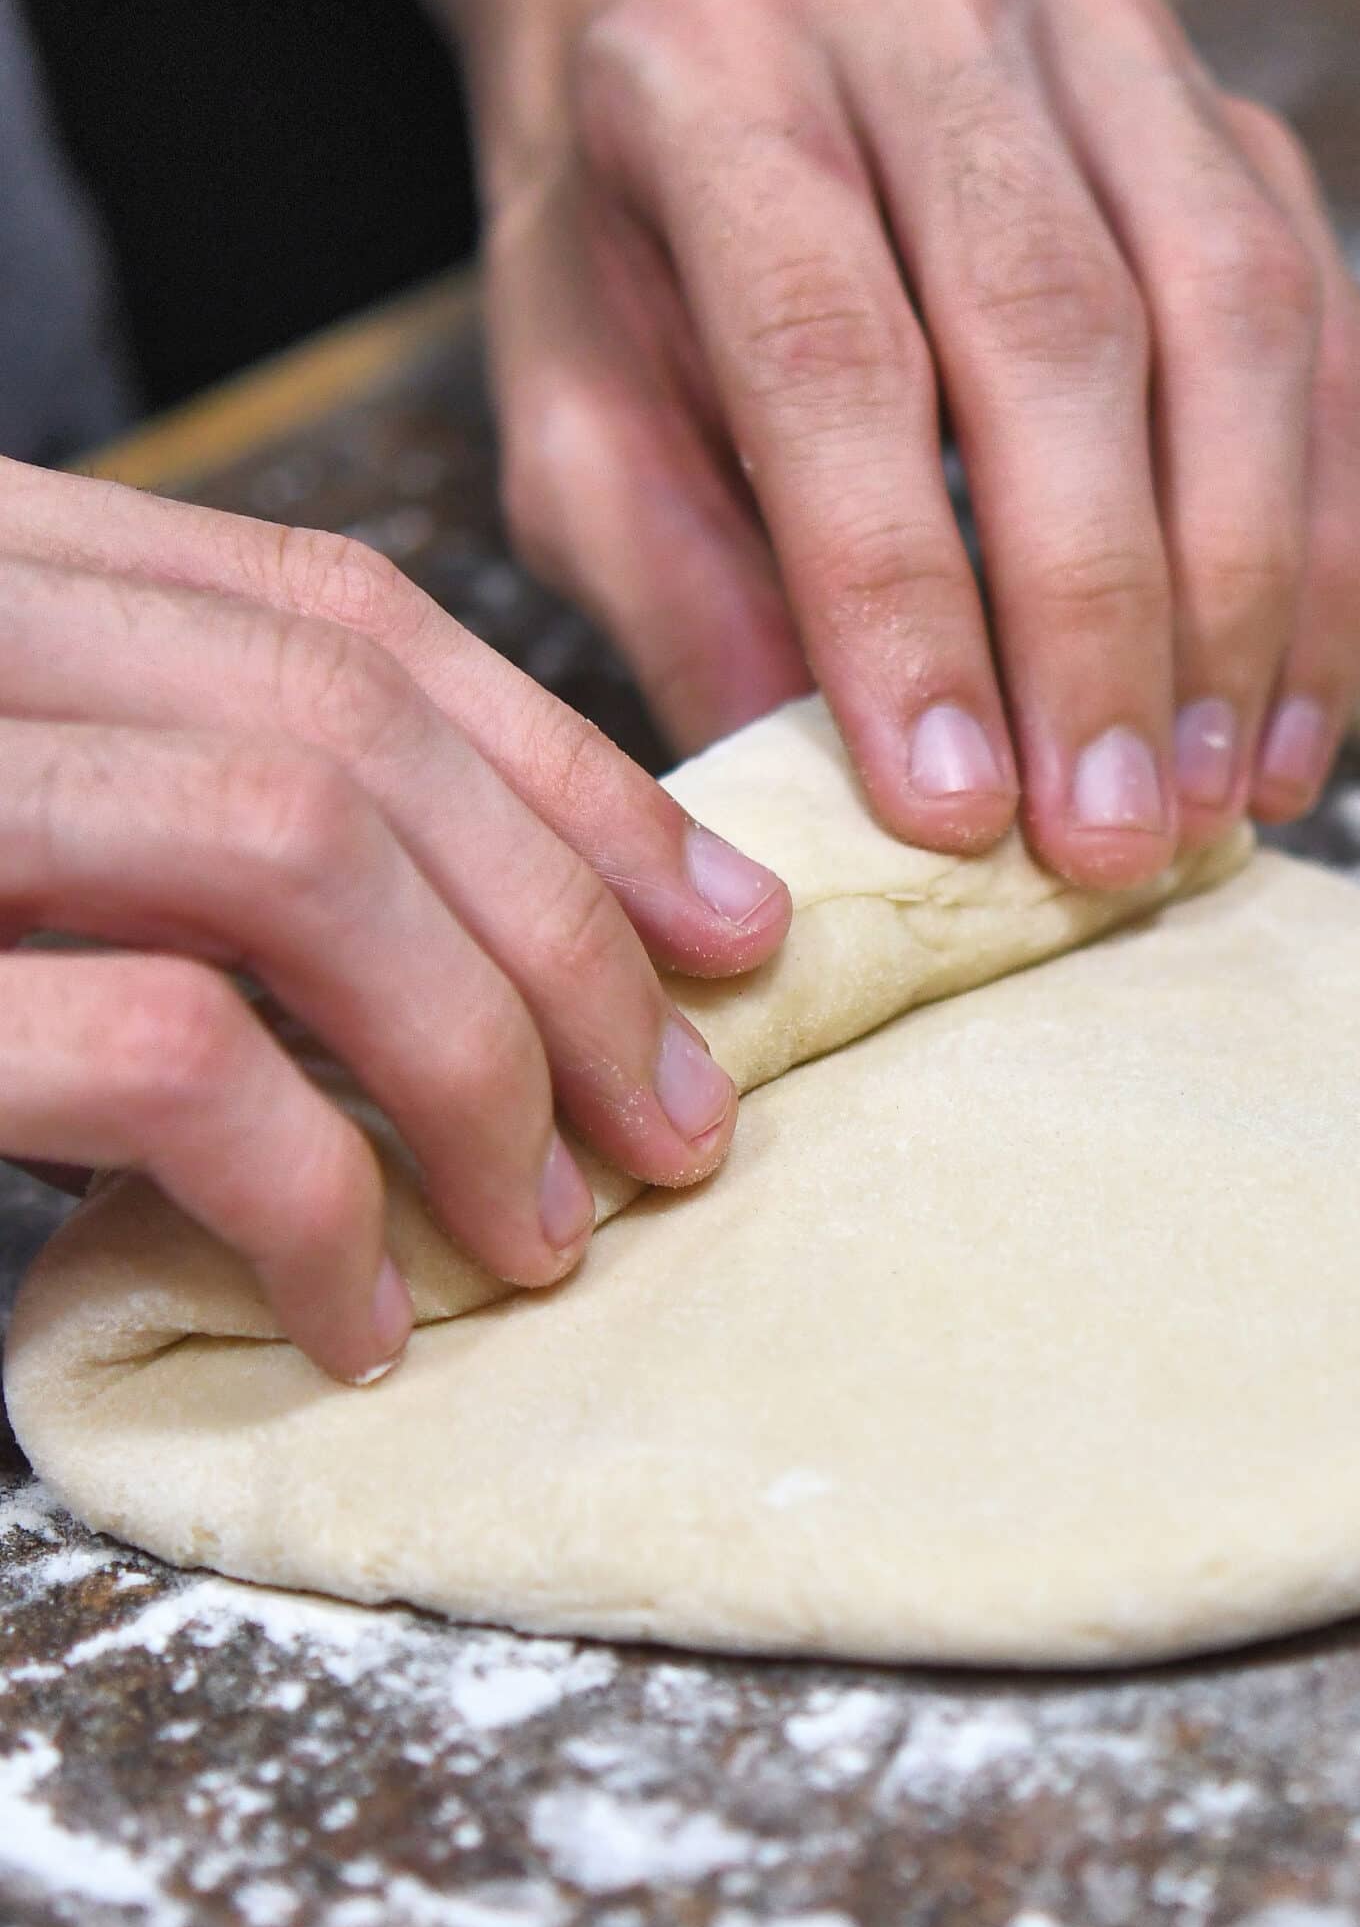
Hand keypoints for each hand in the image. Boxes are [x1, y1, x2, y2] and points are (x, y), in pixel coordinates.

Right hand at [0, 461, 789, 1382]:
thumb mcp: (8, 821)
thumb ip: (162, 812)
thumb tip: (451, 936)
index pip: (335, 613)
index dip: (564, 773)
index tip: (721, 919)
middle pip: (356, 723)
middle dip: (571, 935)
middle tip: (684, 1117)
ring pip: (305, 848)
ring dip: (480, 1065)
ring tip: (549, 1230)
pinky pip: (180, 1057)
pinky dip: (318, 1200)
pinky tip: (359, 1313)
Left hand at [485, 0, 1359, 889]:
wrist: (732, 55)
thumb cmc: (632, 273)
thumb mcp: (579, 432)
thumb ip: (683, 596)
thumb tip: (838, 819)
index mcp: (713, 62)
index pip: (830, 342)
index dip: (901, 594)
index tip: (952, 805)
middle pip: (1055, 322)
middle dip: (1097, 617)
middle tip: (1108, 834)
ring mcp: (1109, 42)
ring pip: (1235, 314)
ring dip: (1241, 593)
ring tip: (1211, 798)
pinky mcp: (1238, 122)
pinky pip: (1334, 341)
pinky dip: (1329, 550)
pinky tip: (1284, 719)